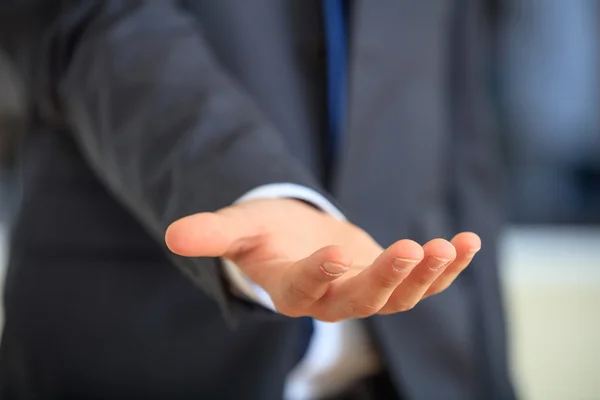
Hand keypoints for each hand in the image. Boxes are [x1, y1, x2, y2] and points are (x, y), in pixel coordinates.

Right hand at [165, 199, 480, 321]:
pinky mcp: (389, 280)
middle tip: (411, 249)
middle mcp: (332, 300)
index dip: (319, 274)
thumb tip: (171, 234)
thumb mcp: (236, 230)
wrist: (295, 242)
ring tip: (448, 246)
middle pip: (362, 300)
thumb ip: (211, 235)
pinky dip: (447, 266)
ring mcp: (366, 293)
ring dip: (426, 275)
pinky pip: (423, 280)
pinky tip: (468, 242)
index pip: (305, 289)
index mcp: (293, 290)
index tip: (334, 251)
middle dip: (387, 278)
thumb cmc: (263, 237)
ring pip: (400, 297)